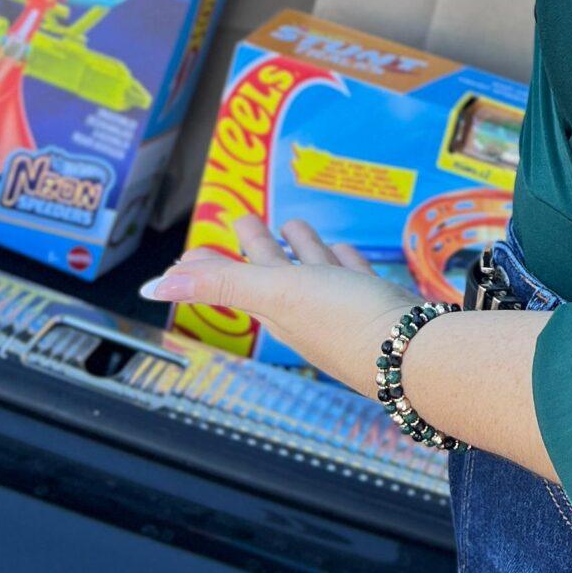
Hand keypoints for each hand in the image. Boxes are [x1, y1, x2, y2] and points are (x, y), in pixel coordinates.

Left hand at [139, 217, 415, 392]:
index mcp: (275, 308)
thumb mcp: (276, 293)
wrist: (419, 356)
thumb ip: (219, 284)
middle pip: (272, 269)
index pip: (233, 280)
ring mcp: (343, 309)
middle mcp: (306, 310)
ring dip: (302, 248)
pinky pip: (355, 277)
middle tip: (242, 216)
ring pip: (314, 271)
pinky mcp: (378, 306)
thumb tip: (152, 286)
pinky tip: (346, 250)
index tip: (192, 250)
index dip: (210, 264)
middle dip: (256, 244)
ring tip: (296, 224)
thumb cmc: (347, 323)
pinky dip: (344, 260)